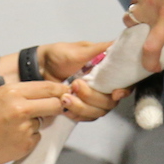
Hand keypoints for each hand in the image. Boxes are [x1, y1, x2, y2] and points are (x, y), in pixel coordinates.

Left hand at [0, 41, 131, 121]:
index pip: (125, 84)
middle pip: (110, 102)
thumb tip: (121, 44)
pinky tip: (64, 104)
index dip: (124, 91)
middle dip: (93, 97)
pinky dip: (75, 113)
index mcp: (107, 72)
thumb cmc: (59, 55)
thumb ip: (101, 49)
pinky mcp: (79, 109)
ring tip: (65, 96)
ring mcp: (91, 100)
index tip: (115, 93)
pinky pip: (84, 118)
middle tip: (75, 85)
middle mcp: (103, 87)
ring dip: (82, 107)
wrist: (38, 68)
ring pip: (97, 112)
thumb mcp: (80, 49)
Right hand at [0, 80, 69, 163]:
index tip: (65, 93)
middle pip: (55, 104)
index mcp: (14, 92)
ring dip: (35, 125)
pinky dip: (27, 139)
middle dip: (57, 107)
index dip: (60, 90)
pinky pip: (35, 139)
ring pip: (43, 123)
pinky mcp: (24, 145)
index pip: (48, 87)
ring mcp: (24, 128)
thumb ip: (23, 95)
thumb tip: (48, 96)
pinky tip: (10, 138)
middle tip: (53, 109)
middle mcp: (22, 108)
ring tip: (12, 128)